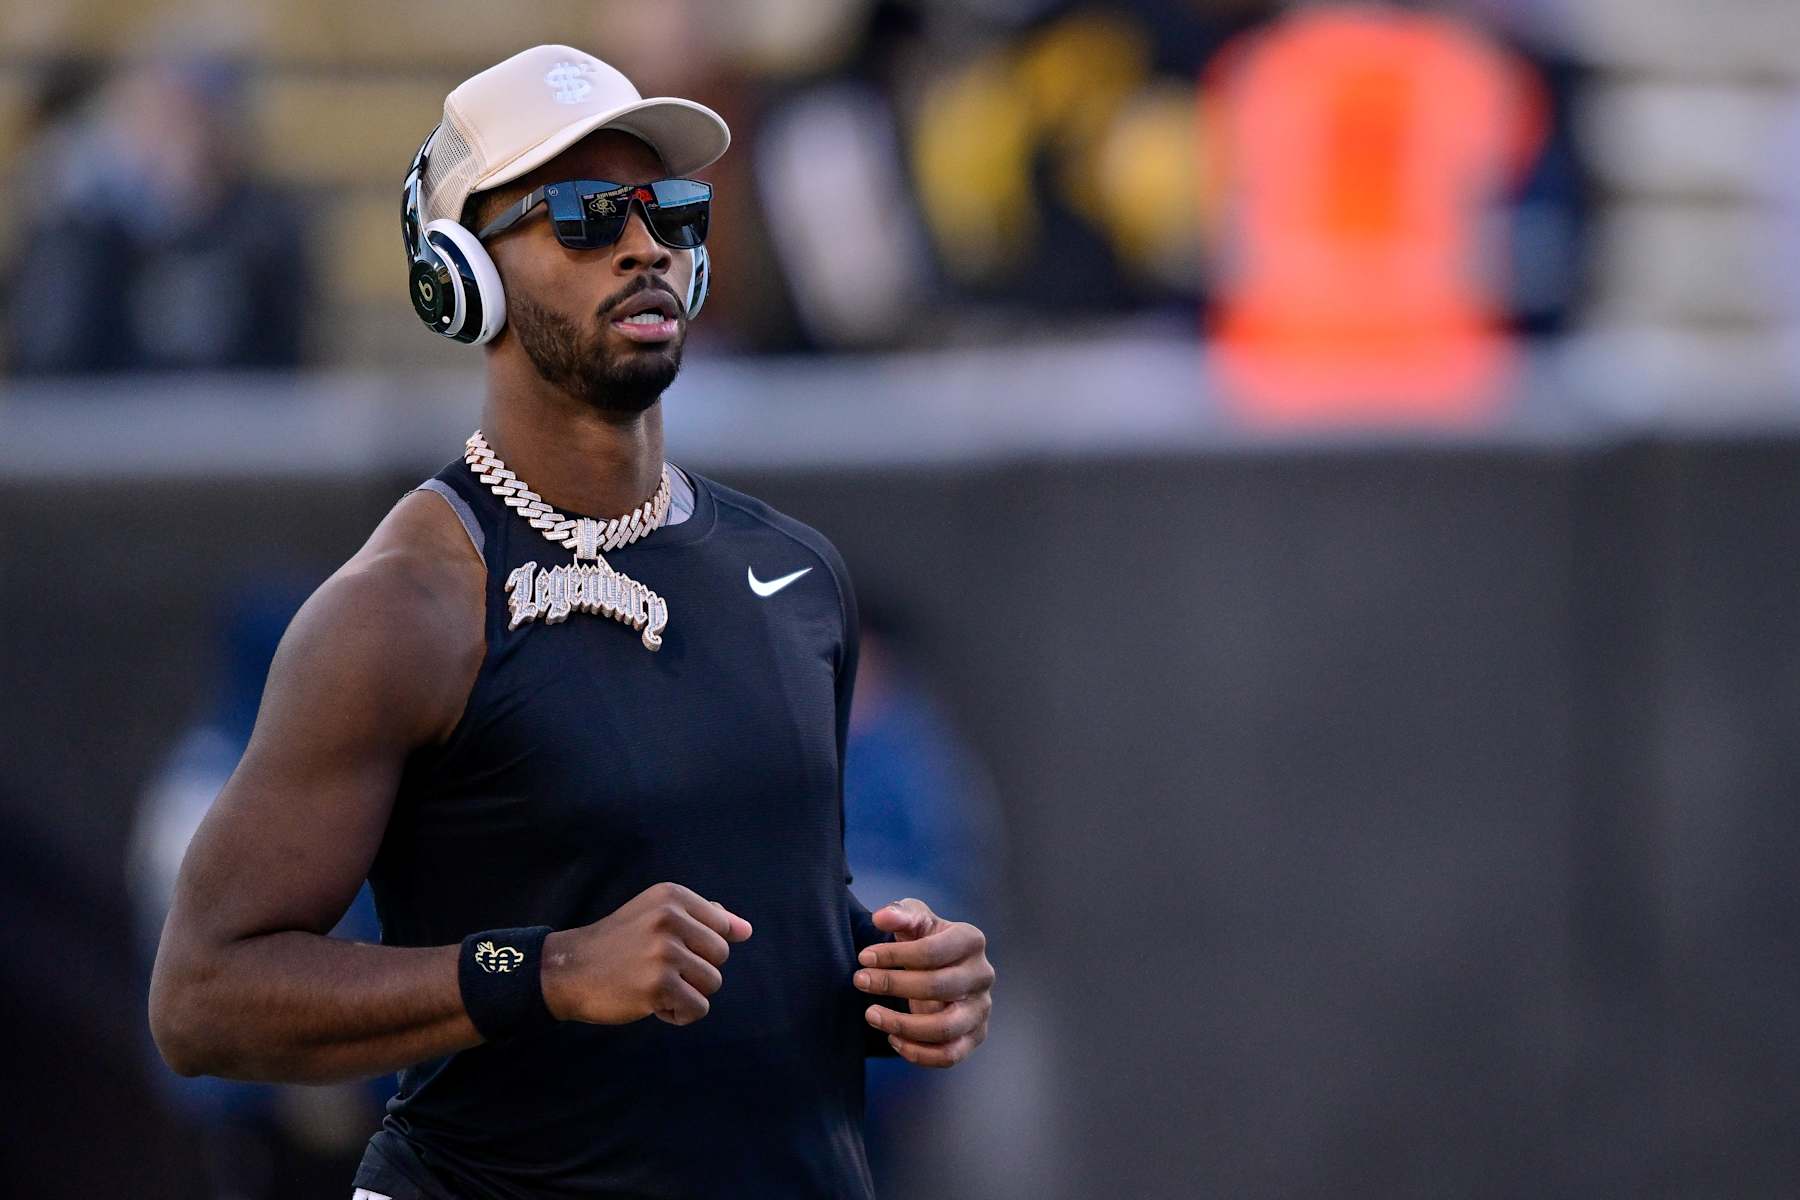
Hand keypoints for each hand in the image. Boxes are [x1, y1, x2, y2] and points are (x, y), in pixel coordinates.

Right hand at [541, 882, 751, 1026]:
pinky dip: (679, 1014)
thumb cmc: (619, 944)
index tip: (670, 949)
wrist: (569, 970)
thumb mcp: (657, 916)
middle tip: (659, 970)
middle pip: (720, 956)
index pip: (722, 927)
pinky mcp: (657, 985)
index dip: (701, 948)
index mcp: (672, 896)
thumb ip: (703, 919)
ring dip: (688, 994)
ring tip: (655, 986)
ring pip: (712, 983)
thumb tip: (746, 930)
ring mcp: (664, 952)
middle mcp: (669, 918)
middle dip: (696, 971)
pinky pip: (697, 1008)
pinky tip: (653, 1005)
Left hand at [853, 898, 993, 1067]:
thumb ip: (900, 914)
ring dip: (902, 1025)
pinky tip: (892, 1038)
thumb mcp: (915, 920)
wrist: (941, 967)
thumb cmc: (925, 939)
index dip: (894, 954)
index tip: (863, 957)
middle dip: (892, 984)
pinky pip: (948, 1055)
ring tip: (871, 1014)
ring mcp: (981, 1009)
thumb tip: (881, 917)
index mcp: (971, 941)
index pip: (932, 951)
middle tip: (860, 980)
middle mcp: (982, 975)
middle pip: (937, 987)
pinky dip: (917, 1052)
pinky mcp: (974, 1036)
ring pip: (944, 1027)